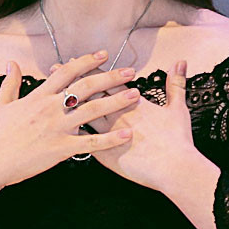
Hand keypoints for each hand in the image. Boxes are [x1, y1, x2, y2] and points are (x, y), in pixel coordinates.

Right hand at [0, 50, 140, 189]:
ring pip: (92, 110)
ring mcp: (57, 128)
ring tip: (136, 96)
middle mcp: (51, 108)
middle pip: (85, 86)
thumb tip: (11, 63)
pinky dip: (110, 139)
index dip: (87, 61)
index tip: (104, 55)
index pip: (67, 71)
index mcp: (38, 96)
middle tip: (131, 71)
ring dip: (116, 102)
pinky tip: (127, 134)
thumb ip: (10, 82)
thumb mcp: (1, 104)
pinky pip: (91, 143)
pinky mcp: (61, 149)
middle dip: (110, 77)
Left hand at [51, 58, 196, 191]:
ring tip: (49, 96)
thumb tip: (180, 63)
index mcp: (133, 103)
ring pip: (81, 115)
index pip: (106, 81)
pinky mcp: (105, 153)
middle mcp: (117, 115)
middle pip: (88, 93)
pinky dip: (71, 137)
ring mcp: (108, 134)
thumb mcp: (178, 109)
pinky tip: (57, 133)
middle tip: (54, 70)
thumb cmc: (177, 141)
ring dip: (65, 105)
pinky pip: (83, 142)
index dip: (89, 70)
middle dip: (70, 81)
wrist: (173, 167)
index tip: (75, 61)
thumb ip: (176, 85)